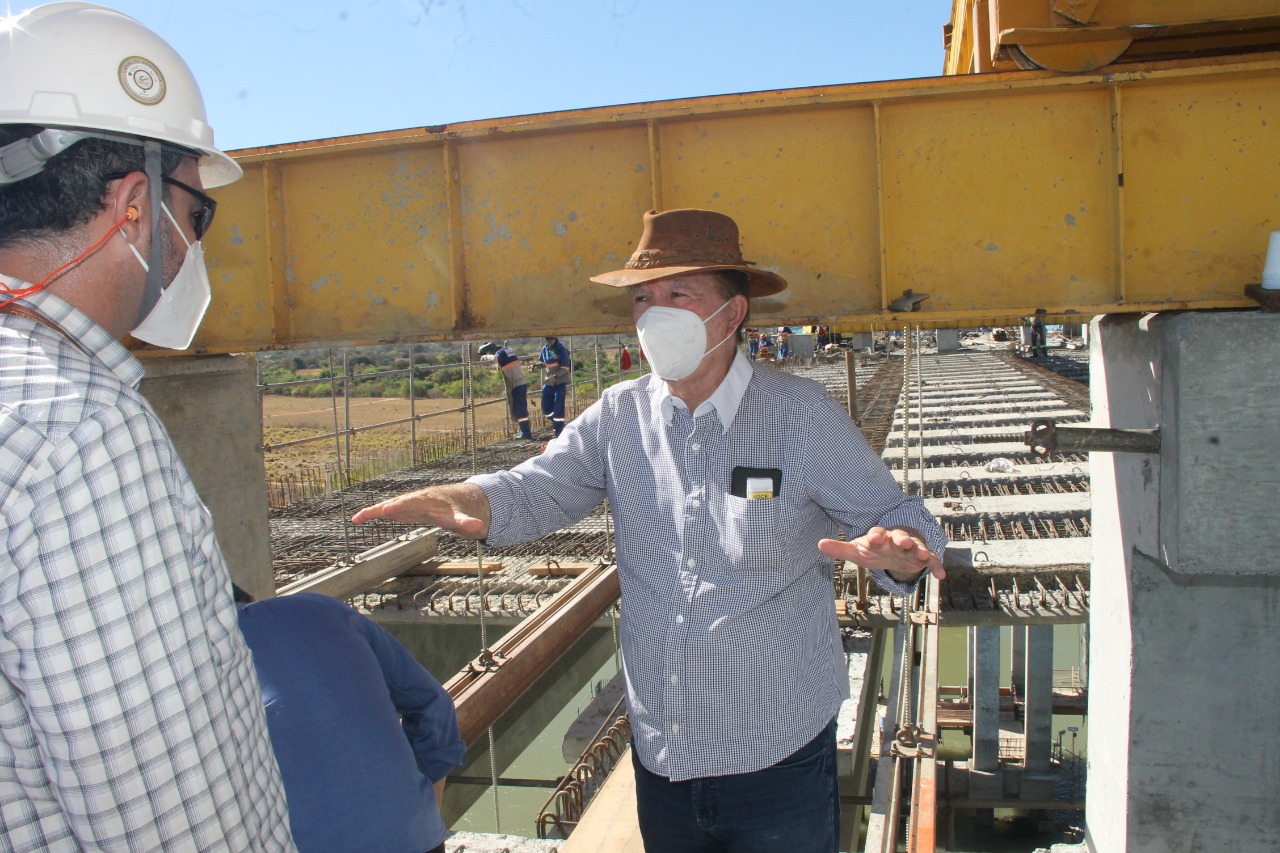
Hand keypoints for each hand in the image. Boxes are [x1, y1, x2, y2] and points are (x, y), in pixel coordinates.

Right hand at [351, 484, 488, 539]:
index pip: (413, 503)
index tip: (389, 509)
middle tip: (368, 513)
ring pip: (388, 506)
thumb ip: (467, 523)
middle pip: (397, 503)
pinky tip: (358, 519)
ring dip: (372, 512)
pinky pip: (385, 511)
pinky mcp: (402, 510)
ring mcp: (407, 504)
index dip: (401, 506)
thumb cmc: (457, 510)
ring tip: (356, 518)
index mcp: (428, 501)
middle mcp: (414, 500)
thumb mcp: (463, 518)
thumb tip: (477, 527)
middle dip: (384, 508)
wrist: (456, 501)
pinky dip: (372, 514)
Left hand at [819, 526, 944, 581]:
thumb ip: (840, 549)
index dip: (875, 536)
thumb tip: (819, 544)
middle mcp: (897, 539)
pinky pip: (931, 561)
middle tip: (903, 542)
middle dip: (901, 539)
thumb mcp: (858, 551)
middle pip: (899, 536)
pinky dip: (937, 566)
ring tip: (922, 555)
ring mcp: (911, 548)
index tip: (872, 538)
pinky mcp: (922, 558)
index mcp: (880, 537)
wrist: (896, 550)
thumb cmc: (875, 549)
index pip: (877, 534)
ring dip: (920, 550)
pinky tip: (942, 575)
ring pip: (917, 546)